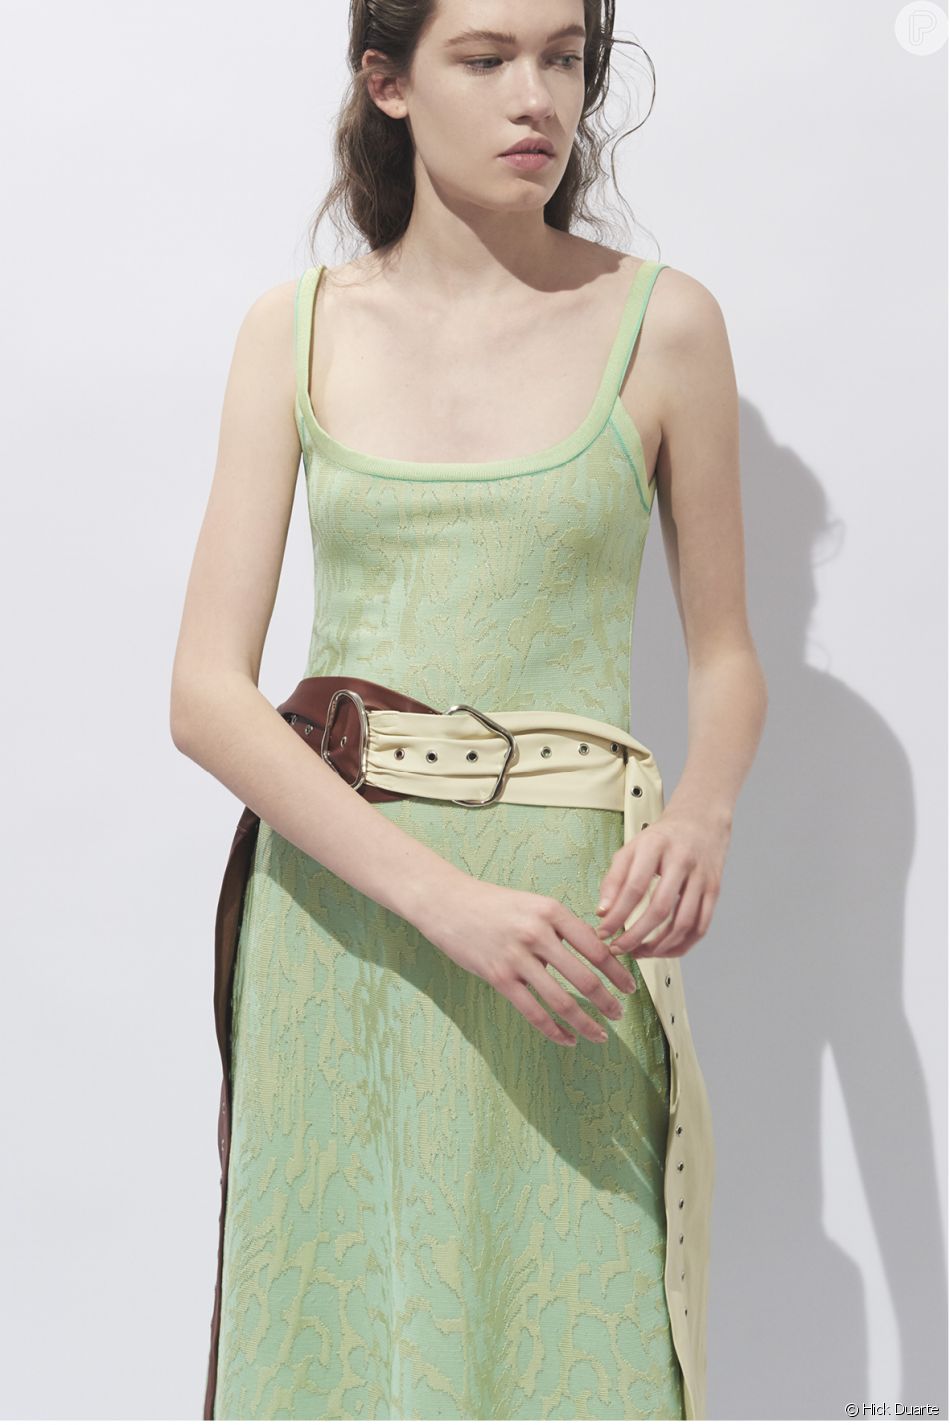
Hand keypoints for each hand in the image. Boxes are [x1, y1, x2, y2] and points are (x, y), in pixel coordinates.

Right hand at [415, 875, 639, 1046]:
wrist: (448, 902)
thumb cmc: (494, 904)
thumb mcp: (533, 904)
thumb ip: (562, 927)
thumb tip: (597, 953)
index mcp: (552, 911)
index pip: (596, 947)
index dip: (618, 972)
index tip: (630, 989)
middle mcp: (537, 933)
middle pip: (584, 977)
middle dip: (607, 1002)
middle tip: (619, 1015)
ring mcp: (516, 957)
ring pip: (561, 1000)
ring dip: (585, 1022)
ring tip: (600, 1035)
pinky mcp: (498, 976)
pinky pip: (532, 1011)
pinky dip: (554, 1031)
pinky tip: (567, 1040)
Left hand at [594, 806, 730, 957]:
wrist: (701, 821)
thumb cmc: (661, 839)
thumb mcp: (632, 848)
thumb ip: (614, 879)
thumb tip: (602, 914)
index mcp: (656, 846)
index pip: (634, 887)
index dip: (617, 915)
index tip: (603, 933)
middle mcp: (682, 860)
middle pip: (660, 908)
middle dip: (636, 936)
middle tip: (618, 949)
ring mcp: (702, 877)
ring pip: (683, 923)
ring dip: (659, 946)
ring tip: (639, 952)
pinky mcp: (714, 890)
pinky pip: (700, 927)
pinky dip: (681, 945)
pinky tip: (663, 950)